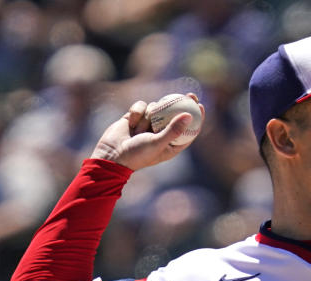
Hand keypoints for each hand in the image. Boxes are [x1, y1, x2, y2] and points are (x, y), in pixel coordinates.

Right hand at [90, 94, 204, 170]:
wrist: (111, 155)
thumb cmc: (137, 155)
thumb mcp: (157, 143)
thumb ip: (173, 130)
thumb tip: (190, 115)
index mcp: (171, 144)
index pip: (188, 129)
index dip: (196, 116)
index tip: (200, 104)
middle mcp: (161, 133)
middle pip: (175, 114)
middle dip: (183, 103)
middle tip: (190, 95)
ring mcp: (148, 124)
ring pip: (156, 107)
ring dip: (148, 116)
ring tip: (139, 130)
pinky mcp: (136, 117)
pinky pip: (141, 106)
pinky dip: (136, 112)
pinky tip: (130, 123)